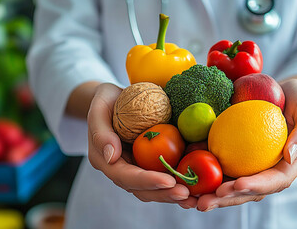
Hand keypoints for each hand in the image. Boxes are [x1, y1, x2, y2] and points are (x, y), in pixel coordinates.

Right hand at [87, 83, 196, 207]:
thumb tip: (112, 156)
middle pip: (143, 190)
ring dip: (174, 194)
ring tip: (194, 198)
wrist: (116, 97)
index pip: (127, 177)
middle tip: (186, 194)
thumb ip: (101, 133)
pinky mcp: (153, 162)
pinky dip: (181, 182)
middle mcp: (124, 169)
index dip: (147, 181)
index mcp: (108, 162)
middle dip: (165, 194)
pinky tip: (197, 187)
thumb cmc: (106, 101)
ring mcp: (139, 167)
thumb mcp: (98, 110)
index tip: (168, 181)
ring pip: (156, 188)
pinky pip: (167, 175)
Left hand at [196, 78, 296, 211]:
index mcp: (289, 165)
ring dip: (212, 194)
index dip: (256, 186)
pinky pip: (220, 168)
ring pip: (231, 185)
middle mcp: (269, 170)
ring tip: (191, 200)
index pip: (274, 181)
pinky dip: (204, 175)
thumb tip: (291, 155)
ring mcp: (251, 166)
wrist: (283, 93)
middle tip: (205, 202)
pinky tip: (186, 179)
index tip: (237, 185)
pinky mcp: (236, 157)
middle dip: (227, 199)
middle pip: (249, 191)